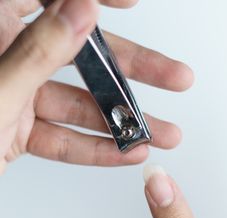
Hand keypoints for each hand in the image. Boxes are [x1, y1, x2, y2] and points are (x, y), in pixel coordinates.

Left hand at [0, 0, 192, 173]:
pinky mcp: (16, 131)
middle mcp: (3, 59)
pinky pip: (59, 138)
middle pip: (77, 57)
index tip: (131, 3)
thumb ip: (37, 52)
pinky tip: (124, 153)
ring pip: (75, 104)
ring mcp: (12, 97)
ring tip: (159, 133)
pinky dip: (91, 148)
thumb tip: (81, 10)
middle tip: (171, 77)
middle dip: (130, 72)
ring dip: (120, 122)